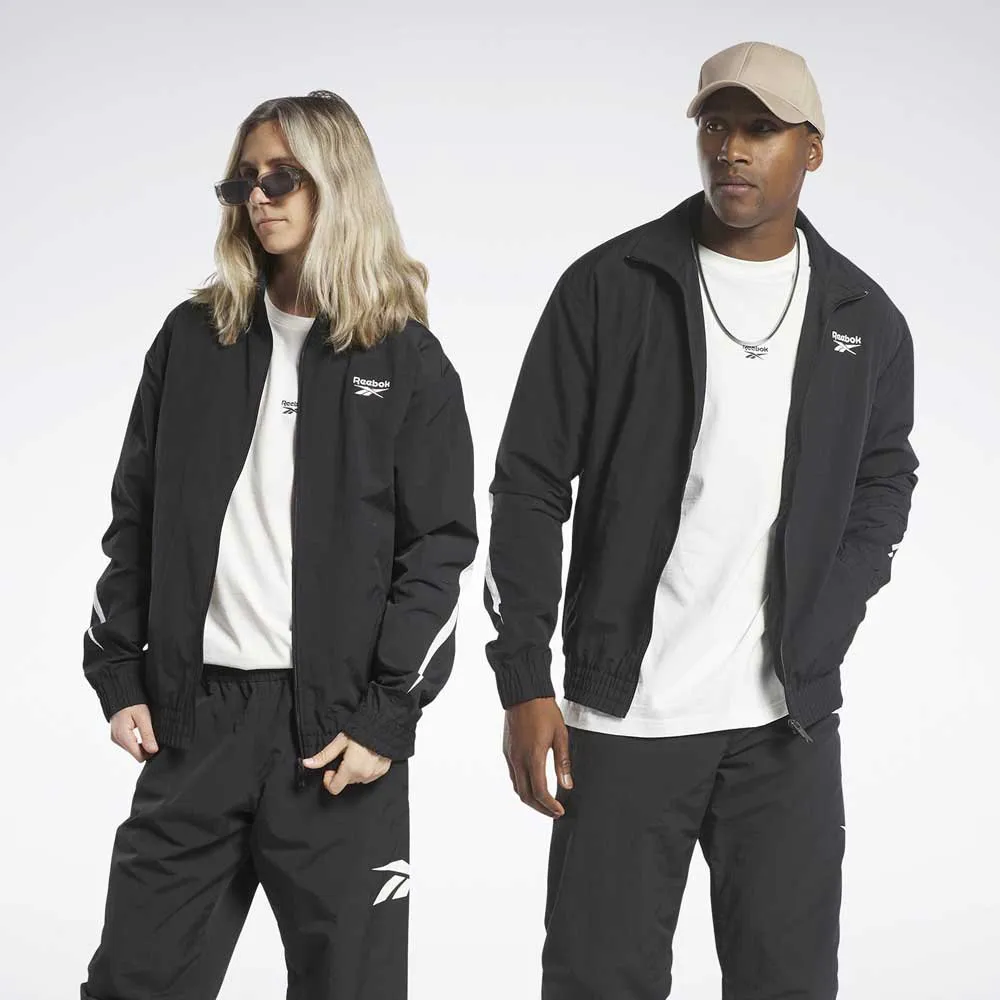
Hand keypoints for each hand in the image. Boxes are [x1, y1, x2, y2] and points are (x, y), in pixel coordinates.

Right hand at [110, 704, 158, 761]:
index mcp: (123, 736)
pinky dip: (136, 741)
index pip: (138, 756)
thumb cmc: (132, 703)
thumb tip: (153, 750)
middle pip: (135, 754)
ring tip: (147, 732)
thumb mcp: (143, 718)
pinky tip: (141, 732)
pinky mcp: (117, 736)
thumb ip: (147, 735)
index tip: (158, 744)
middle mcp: (117, 739)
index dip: (150, 752)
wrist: (121, 695)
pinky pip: (129, 744)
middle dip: (146, 748)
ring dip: (141, 744)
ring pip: (132, 750)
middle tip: (154, 736)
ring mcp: (116, 738)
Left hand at [301, 733, 390, 795]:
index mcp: (351, 769)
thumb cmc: (362, 731)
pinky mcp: (382, 771)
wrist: (385, 725)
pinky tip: (367, 756)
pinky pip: (369, 775)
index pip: (334, 788)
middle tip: (345, 756)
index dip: (328, 779)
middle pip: (345, 782)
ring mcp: (374, 774)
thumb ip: (324, 756)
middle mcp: (363, 775)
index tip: (330, 768)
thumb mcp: (340, 742)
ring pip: (357, 779)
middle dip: (342, 771)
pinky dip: (365, 769)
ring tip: (357, 754)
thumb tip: (307, 763)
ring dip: (354, 771)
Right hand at [503, 697, 572, 817]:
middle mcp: (518, 760)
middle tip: (554, 812)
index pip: (540, 792)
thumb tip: (567, 785)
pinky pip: (513, 775)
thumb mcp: (560, 736)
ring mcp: (510, 756)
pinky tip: (533, 784)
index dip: (550, 806)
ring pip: (517, 787)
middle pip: (525, 796)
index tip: (560, 811)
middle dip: (540, 808)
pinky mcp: (507, 750)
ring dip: (530, 799)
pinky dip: (523, 786)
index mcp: (533, 757)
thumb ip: (562, 763)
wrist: (524, 694)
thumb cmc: (544, 712)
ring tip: (545, 802)